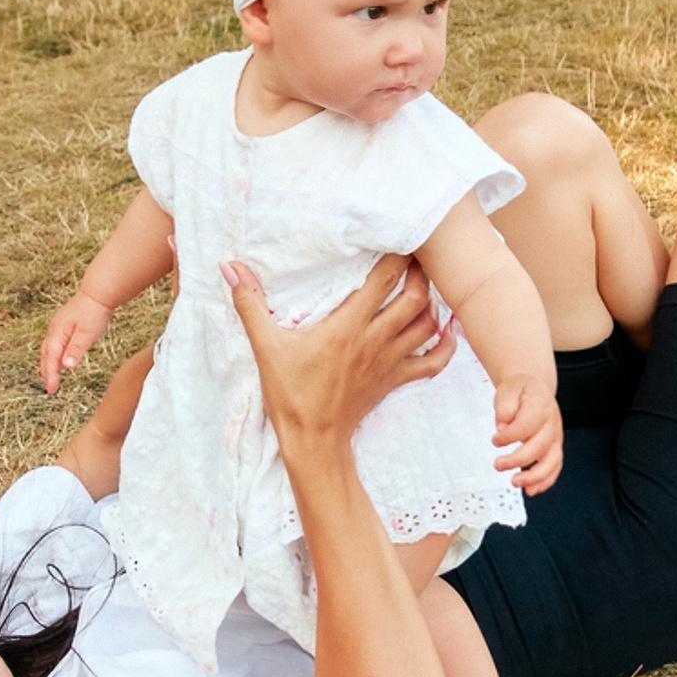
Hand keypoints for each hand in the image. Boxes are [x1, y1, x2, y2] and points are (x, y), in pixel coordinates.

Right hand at [39, 292, 113, 392]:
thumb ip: (75, 350)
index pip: (50, 359)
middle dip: (46, 372)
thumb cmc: (94, 312)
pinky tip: (62, 361)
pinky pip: (55, 343)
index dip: (50, 375)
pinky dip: (55, 355)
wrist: (99, 293)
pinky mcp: (65, 325)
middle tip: (50, 387)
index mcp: (58, 333)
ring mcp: (58, 326)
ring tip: (52, 378)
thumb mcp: (87, 333)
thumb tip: (65, 366)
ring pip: (49, 349)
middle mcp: (54, 330)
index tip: (51, 389)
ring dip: (49, 364)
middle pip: (46, 355)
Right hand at [223, 254, 455, 463]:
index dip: (397, 254)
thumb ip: (249, 303)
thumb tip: (229, 267)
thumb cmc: (290, 395)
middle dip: (420, 273)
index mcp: (348, 326)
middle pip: (415, 297)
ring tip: (425, 285)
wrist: (313, 441)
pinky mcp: (394, 380)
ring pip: (427, 325)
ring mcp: (389, 361)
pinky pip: (432, 362)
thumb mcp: (266, 347)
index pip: (383, 279)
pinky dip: (445, 346)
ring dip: (431, 303)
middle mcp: (375, 339)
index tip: (399, 235)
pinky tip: (446, 331)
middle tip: (415, 256)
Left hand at [491, 376, 562, 494]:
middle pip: (539, 447)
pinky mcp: (554, 449)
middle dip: (518, 460)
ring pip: (551, 461)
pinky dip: (544, 481)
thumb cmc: (522, 391)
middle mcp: (551, 424)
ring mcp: (555, 438)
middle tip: (498, 464)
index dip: (510, 436)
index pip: (527, 425)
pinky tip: (531, 489)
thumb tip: (503, 426)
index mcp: (540, 407)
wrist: (535, 390)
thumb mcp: (508, 389)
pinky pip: (554, 468)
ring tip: (516, 482)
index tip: (495, 440)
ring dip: (535, 476)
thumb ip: (504, 407)